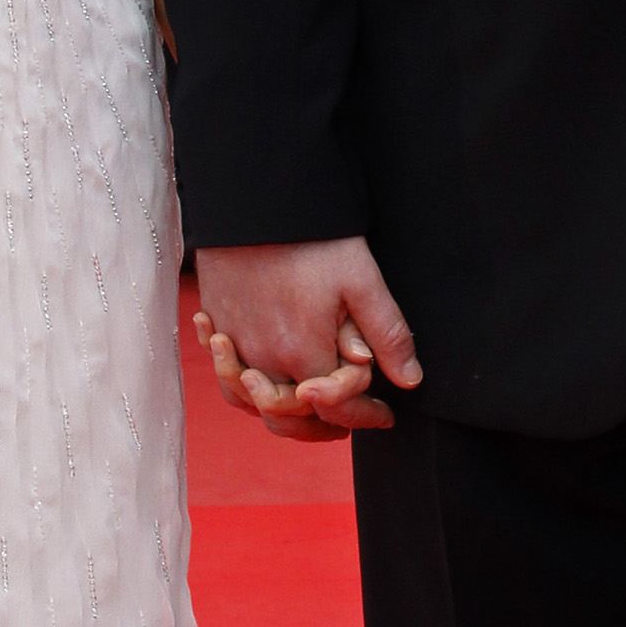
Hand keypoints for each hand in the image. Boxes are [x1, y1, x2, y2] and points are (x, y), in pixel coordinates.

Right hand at [194, 238, 420, 441]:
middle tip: (350, 422)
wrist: (253, 198)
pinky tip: (260, 378)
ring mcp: (233, 344)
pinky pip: (224, 377)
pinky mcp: (215, 323)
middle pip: (290, 419)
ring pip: (252, 404)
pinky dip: (242, 388)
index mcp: (302, 353)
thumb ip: (387, 334)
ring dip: (283, 415)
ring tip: (309, 408)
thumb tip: (409, 380)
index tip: (386, 414)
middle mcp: (262, 358)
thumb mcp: (362, 280)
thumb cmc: (312, 237)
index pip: (336, 409)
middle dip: (324, 428)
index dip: (366, 416)